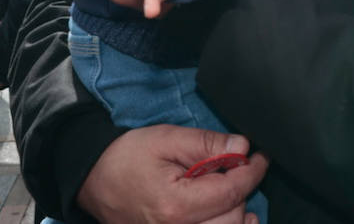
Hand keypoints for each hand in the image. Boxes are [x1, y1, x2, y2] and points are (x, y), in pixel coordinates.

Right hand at [77, 127, 266, 223]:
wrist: (93, 179)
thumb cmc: (126, 157)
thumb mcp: (166, 139)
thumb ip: (205, 144)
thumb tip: (242, 148)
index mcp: (176, 205)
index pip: (231, 191)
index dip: (252, 171)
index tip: (260, 156)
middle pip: (233, 218)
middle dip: (241, 190)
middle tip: (237, 167)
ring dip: (237, 212)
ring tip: (234, 190)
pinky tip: (233, 215)